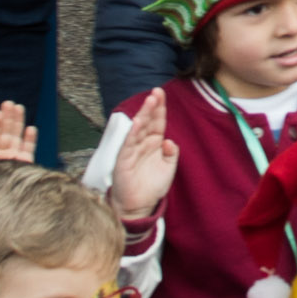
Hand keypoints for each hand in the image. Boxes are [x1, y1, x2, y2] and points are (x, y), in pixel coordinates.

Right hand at [106, 87, 179, 222]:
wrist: (139, 205)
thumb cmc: (152, 186)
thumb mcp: (169, 168)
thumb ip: (172, 154)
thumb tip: (169, 141)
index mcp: (154, 142)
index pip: (157, 121)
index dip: (160, 108)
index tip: (161, 93)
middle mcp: (143, 143)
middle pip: (148, 121)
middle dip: (152, 106)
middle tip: (156, 92)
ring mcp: (132, 149)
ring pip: (138, 128)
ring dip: (143, 115)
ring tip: (149, 101)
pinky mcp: (124, 159)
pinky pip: (129, 144)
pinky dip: (133, 133)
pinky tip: (137, 122)